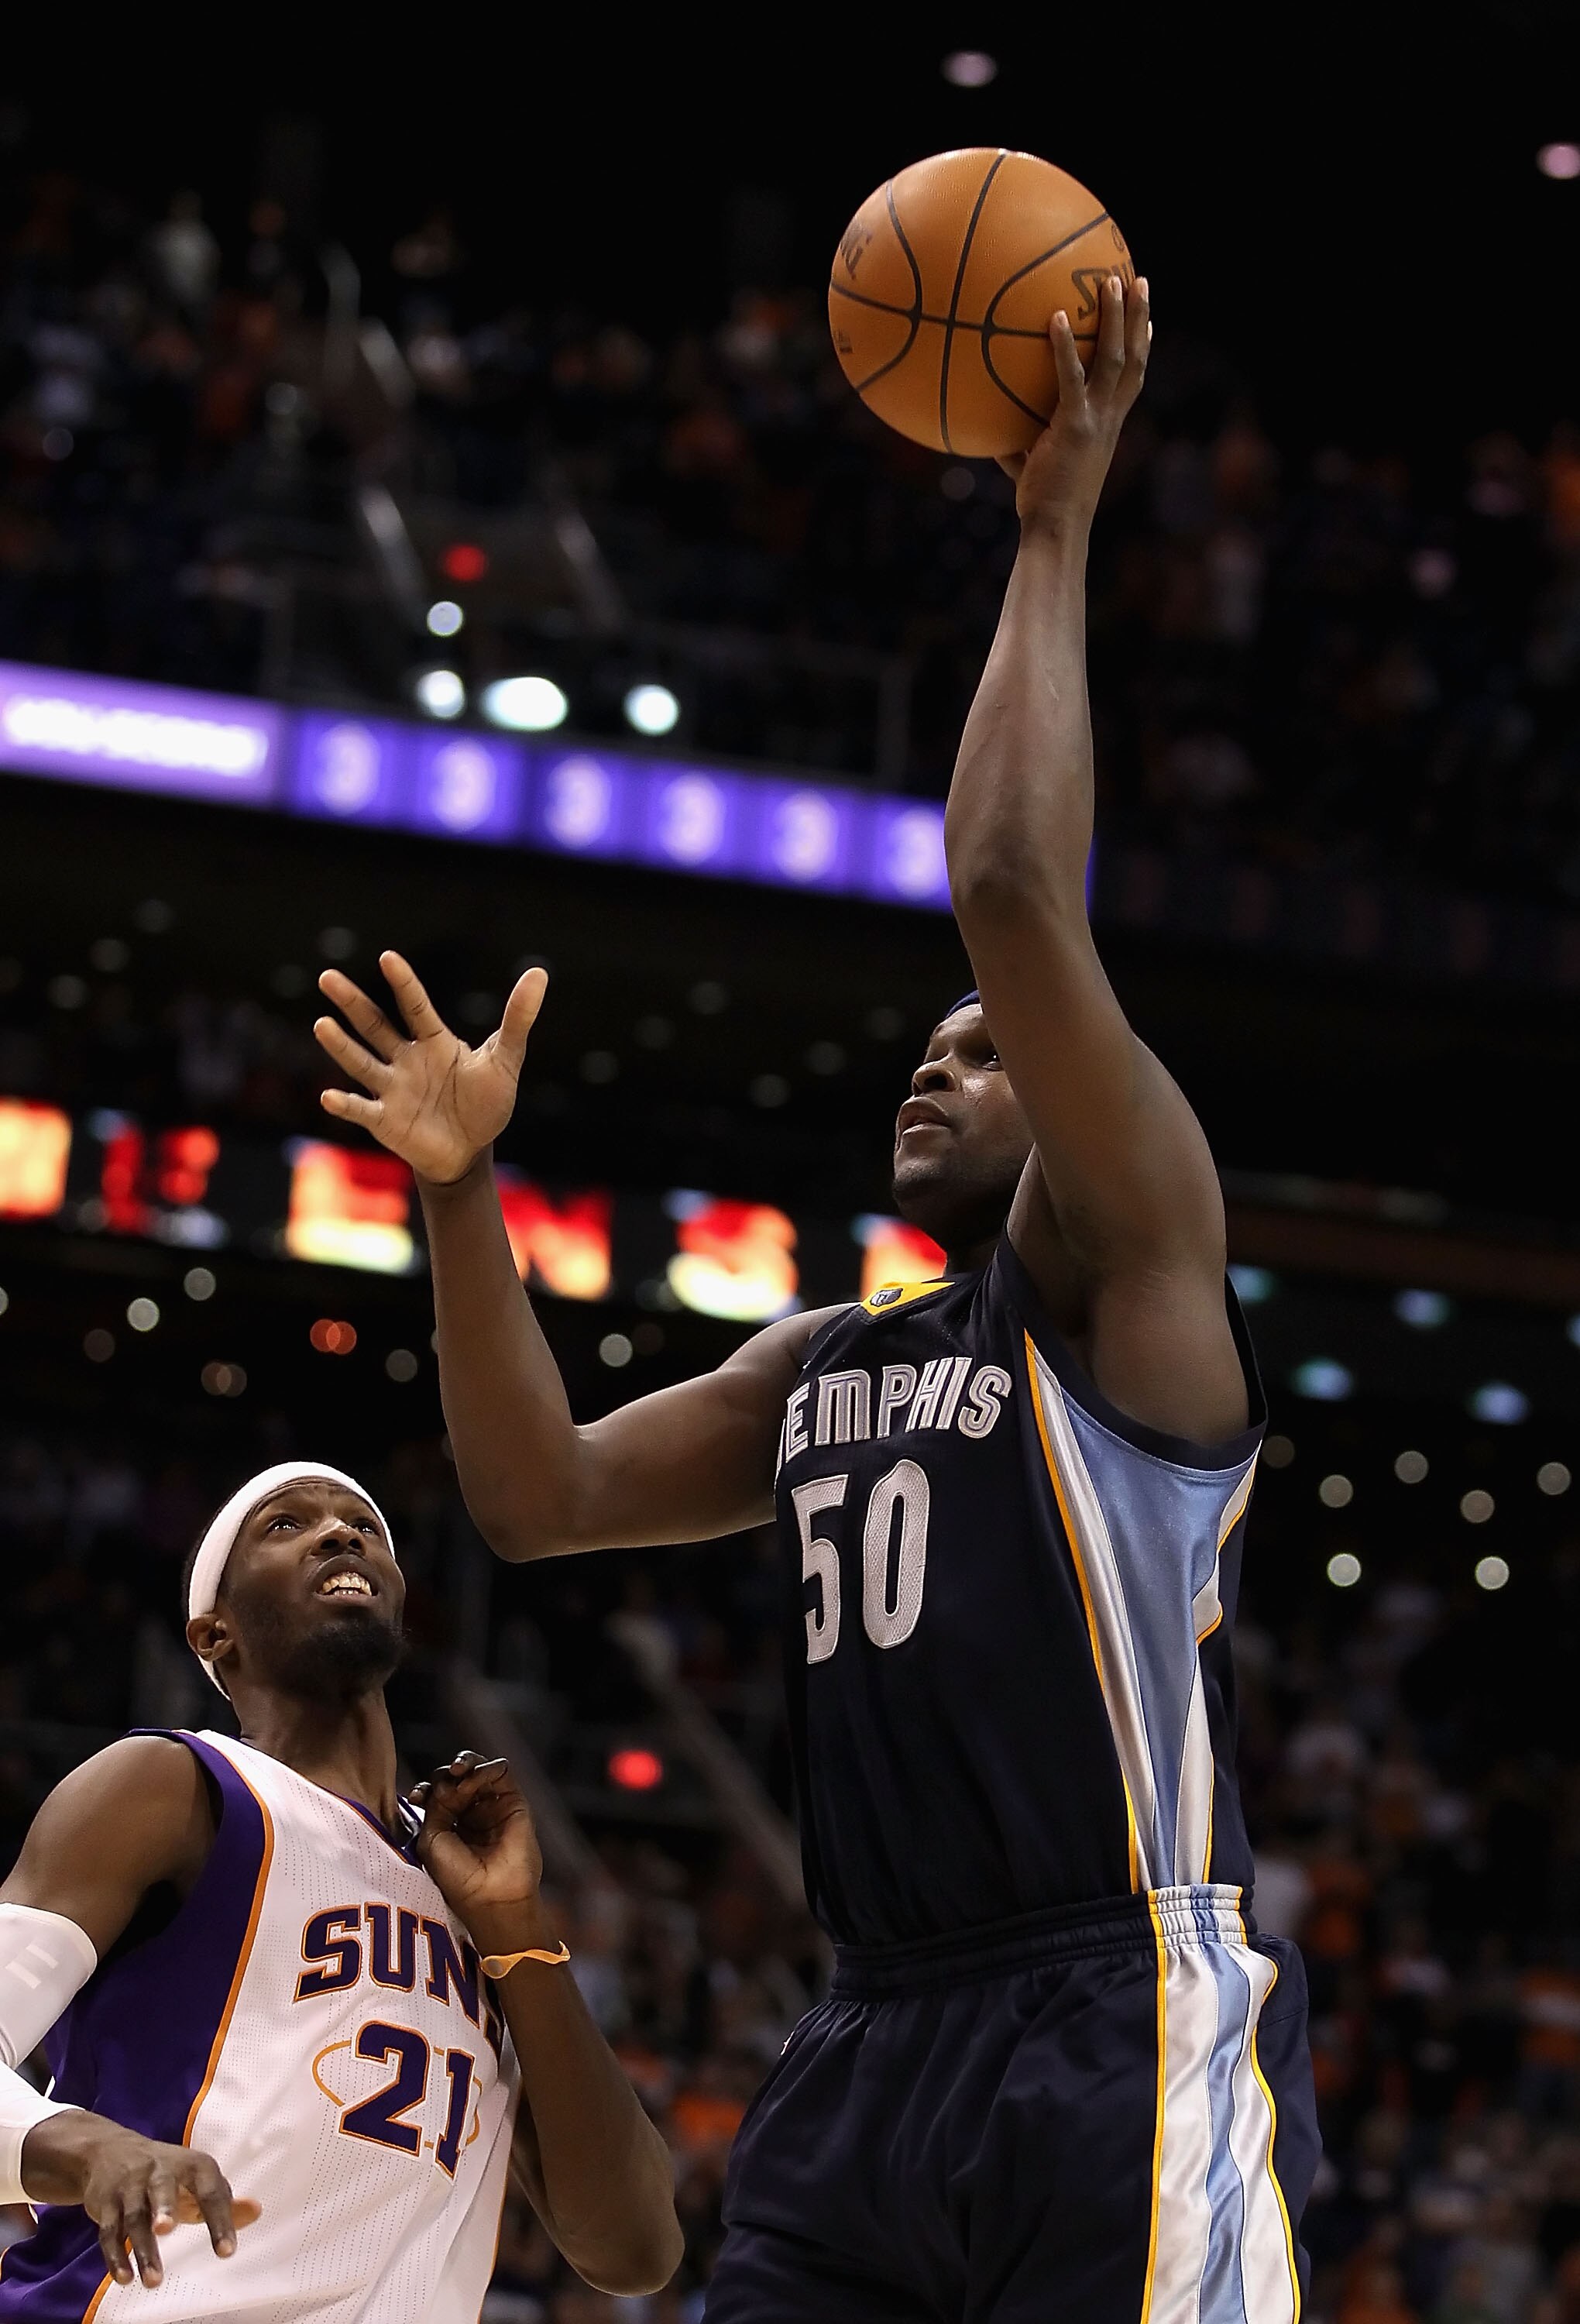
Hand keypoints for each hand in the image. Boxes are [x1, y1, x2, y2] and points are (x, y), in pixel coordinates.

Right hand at [20, 2111, 259, 2289]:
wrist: (110, 2152)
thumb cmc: (166, 2174)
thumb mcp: (196, 2180)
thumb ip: (224, 2199)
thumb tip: (256, 2210)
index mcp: (190, 2164)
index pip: (209, 2190)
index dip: (219, 2220)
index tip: (227, 2252)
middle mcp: (158, 2170)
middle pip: (161, 2188)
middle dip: (164, 2208)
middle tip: (168, 2230)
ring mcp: (128, 2186)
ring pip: (134, 2216)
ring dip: (142, 2248)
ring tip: (153, 2280)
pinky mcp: (104, 2203)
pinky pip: (109, 2231)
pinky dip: (115, 2256)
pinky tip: (124, 2278)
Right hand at [314, 952, 546, 1184]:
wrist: (472, 1151)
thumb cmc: (486, 1103)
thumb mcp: (506, 1060)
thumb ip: (518, 1019)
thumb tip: (539, 973)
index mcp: (434, 1042)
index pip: (415, 1006)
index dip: (403, 983)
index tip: (387, 958)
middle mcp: (406, 1060)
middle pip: (374, 1025)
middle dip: (352, 1002)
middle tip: (327, 977)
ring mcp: (392, 1089)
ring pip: (361, 1062)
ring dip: (341, 1045)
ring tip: (321, 1024)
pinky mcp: (384, 1120)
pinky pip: (361, 1109)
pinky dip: (346, 1105)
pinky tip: (329, 1096)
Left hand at [412, 1751, 543, 1937]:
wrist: (490, 1894)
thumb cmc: (457, 1876)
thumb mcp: (431, 1839)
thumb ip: (433, 1807)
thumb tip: (441, 1785)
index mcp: (447, 1824)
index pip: (435, 1794)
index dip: (425, 1789)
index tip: (416, 1796)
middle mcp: (469, 1813)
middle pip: (455, 1778)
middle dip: (444, 1776)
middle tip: (442, 1787)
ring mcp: (492, 1806)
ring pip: (477, 1770)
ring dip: (464, 1765)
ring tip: (457, 1774)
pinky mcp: (513, 1801)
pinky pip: (500, 1772)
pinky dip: (485, 1767)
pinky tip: (473, 1778)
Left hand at [999, 274, 1149, 534]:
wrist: (1055, 530)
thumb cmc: (1042, 504)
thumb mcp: (1031, 465)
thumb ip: (1017, 442)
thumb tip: (987, 429)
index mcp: (1108, 424)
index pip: (1133, 378)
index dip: (1143, 345)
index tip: (1147, 315)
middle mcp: (1110, 418)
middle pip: (1135, 357)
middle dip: (1140, 316)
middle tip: (1140, 279)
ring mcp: (1097, 421)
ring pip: (1116, 358)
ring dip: (1117, 317)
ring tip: (1113, 280)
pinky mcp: (1075, 427)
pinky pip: (1072, 378)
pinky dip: (1065, 347)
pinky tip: (1056, 316)